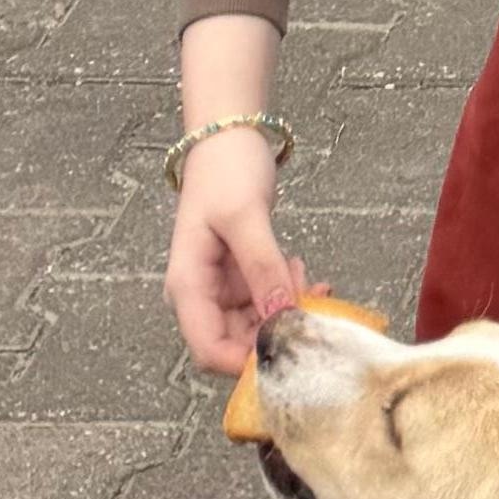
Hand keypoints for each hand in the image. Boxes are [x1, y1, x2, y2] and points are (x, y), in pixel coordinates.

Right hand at [168, 129, 292, 376]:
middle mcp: (200, 295)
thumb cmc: (226, 171)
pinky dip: (287, 294)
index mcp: (188, 287)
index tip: (290, 349)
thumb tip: (281, 318)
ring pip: (256, 325)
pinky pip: (266, 302)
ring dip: (286, 312)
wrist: (228, 138)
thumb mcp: (246, 216)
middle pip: (235, 343)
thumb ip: (263, 266)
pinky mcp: (240, 277)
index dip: (246, 361)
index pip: (208, 350)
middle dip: (276, 332)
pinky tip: (301, 270)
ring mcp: (221, 287)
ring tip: (307, 279)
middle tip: (311, 305)